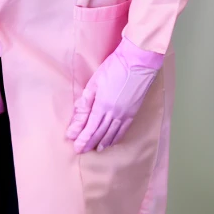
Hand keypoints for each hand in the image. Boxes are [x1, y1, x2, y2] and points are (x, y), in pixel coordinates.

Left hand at [66, 37, 163, 153]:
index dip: (82, 138)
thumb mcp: (95, 82)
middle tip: (81, 151)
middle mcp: (114, 113)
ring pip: (111, 134)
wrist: (138, 62)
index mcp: (103, 105)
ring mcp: (125, 113)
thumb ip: (86, 102)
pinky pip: (123, 130)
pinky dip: (115, 137)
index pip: (90, 127)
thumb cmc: (114, 67)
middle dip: (89, 142)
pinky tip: (111, 141)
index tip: (75, 146)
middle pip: (100, 133)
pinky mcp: (133, 112)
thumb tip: (77, 119)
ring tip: (95, 149)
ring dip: (102, 142)